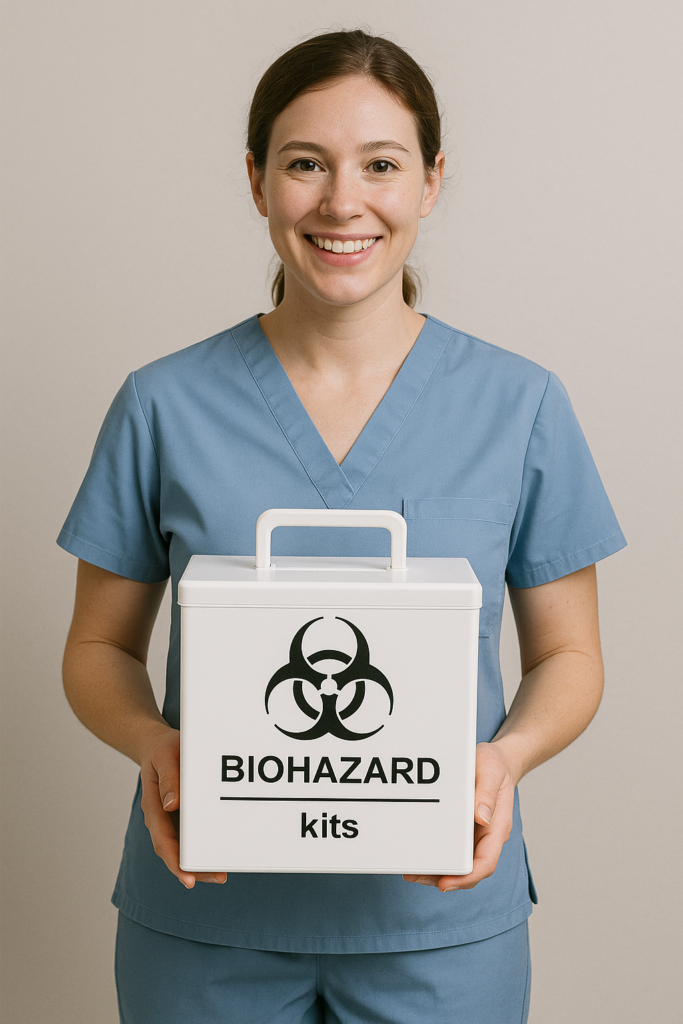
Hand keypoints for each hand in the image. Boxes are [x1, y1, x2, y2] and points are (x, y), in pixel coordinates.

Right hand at [139, 724, 226, 888]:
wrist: (157, 744)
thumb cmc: (162, 749)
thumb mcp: (165, 756)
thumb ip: (169, 778)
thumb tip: (171, 805)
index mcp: (154, 806)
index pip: (163, 841)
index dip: (175, 861)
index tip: (189, 878)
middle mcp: (161, 818)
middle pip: (174, 852)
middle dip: (193, 869)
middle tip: (218, 877)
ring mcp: (171, 819)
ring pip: (183, 847)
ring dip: (199, 863)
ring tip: (221, 873)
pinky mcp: (182, 815)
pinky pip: (191, 835)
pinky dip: (202, 847)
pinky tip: (219, 853)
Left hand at [403, 741, 515, 892]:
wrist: (496, 761)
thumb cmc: (495, 766)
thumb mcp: (491, 772)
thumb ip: (487, 794)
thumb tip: (481, 818)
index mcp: (496, 828)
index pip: (485, 862)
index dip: (466, 877)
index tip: (445, 883)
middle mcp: (485, 836)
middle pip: (467, 869)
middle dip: (442, 878)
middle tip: (415, 876)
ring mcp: (474, 835)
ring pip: (457, 862)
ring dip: (436, 871)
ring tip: (411, 871)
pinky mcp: (462, 830)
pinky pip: (450, 848)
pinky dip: (436, 855)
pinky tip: (419, 854)